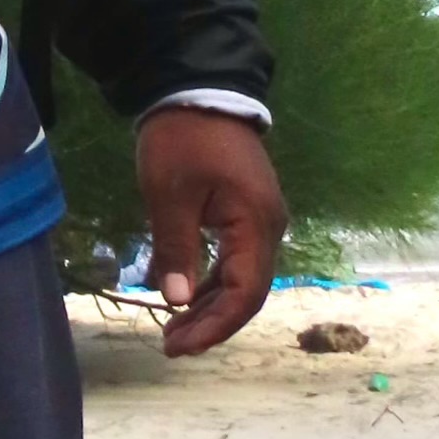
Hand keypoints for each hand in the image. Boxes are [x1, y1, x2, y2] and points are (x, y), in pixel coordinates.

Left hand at [137, 104, 290, 356]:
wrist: (197, 92)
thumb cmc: (181, 140)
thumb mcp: (169, 194)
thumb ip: (175, 247)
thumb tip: (176, 300)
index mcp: (257, 225)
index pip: (246, 293)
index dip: (215, 325)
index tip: (178, 346)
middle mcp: (269, 229)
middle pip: (247, 292)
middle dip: (211, 323)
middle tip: (169, 345)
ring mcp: (260, 222)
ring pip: (242, 279)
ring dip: (210, 306)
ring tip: (172, 330)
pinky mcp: (246, 215)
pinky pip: (235, 261)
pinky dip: (211, 283)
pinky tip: (183, 297)